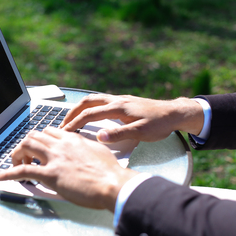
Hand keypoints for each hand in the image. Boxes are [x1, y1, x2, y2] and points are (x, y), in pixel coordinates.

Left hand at [0, 127, 138, 211]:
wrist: (113, 183)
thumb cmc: (110, 172)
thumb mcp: (98, 151)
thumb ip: (86, 147)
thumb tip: (83, 148)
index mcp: (72, 139)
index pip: (49, 131)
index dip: (41, 139)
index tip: (39, 148)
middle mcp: (60, 145)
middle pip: (34, 136)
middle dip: (26, 146)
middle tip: (26, 158)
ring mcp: (54, 159)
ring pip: (25, 146)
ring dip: (17, 155)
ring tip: (16, 165)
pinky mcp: (50, 175)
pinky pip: (22, 171)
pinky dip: (6, 174)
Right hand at [61, 94, 203, 142]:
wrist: (174, 113)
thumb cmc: (159, 124)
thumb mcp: (140, 133)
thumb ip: (119, 134)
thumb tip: (99, 137)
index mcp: (118, 108)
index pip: (89, 114)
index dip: (75, 123)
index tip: (64, 132)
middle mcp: (116, 100)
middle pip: (87, 102)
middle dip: (72, 112)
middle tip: (62, 124)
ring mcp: (119, 99)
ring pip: (93, 99)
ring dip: (79, 108)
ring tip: (71, 119)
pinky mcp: (123, 101)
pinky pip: (100, 101)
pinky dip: (89, 106)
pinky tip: (89, 114)